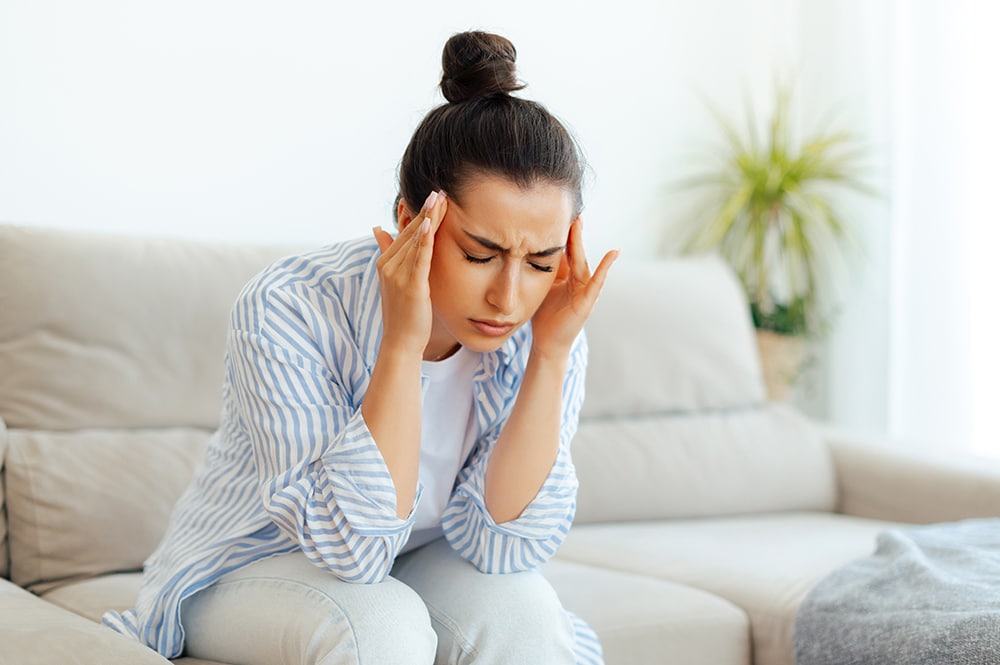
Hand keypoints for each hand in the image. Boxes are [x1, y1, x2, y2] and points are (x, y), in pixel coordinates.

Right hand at [372, 191, 447, 357]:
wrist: (400, 341)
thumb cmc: (402, 313)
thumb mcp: (394, 279)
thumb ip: (388, 252)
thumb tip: (377, 228)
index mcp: (385, 262)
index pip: (405, 233)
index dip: (420, 214)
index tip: (434, 196)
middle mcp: (388, 265)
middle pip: (411, 233)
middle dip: (426, 211)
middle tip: (440, 190)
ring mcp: (398, 275)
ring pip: (416, 241)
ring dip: (429, 219)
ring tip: (440, 199)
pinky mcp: (411, 286)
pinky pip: (419, 258)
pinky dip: (424, 240)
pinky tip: (430, 223)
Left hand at [530, 217, 618, 358]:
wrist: (547, 342)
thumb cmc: (544, 315)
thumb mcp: (541, 286)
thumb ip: (542, 269)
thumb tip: (531, 247)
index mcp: (566, 275)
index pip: (563, 249)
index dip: (559, 232)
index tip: (554, 211)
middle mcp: (578, 279)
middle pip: (573, 251)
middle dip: (571, 230)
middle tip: (568, 208)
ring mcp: (585, 290)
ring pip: (582, 260)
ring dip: (580, 241)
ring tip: (580, 221)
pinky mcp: (588, 301)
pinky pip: (597, 281)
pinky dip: (606, 267)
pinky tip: (613, 253)